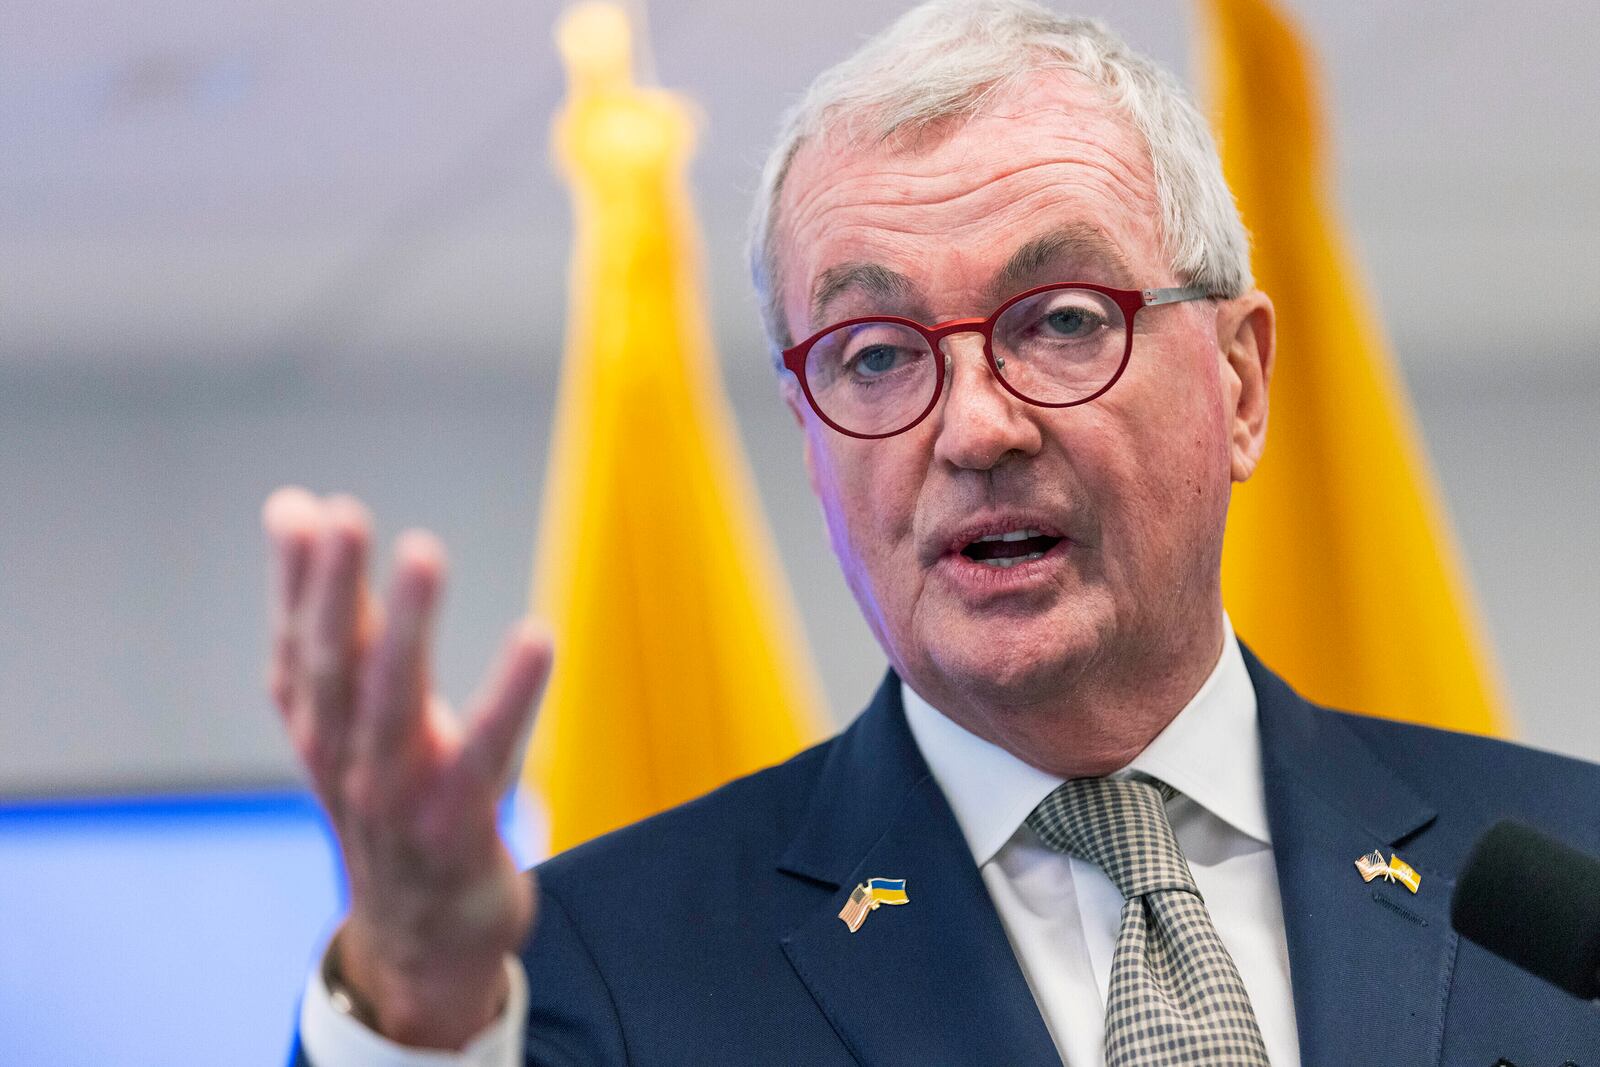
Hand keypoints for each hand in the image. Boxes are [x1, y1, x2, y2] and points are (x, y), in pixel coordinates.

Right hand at [262, 487, 552, 1048]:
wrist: (421, 937)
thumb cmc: (390, 798)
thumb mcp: (351, 712)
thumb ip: (331, 615)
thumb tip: (295, 504)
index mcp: (319, 731)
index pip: (299, 647)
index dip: (296, 581)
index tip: (302, 509)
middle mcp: (345, 763)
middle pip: (333, 669)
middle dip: (333, 591)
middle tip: (346, 516)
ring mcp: (397, 800)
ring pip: (392, 706)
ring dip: (402, 630)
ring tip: (421, 554)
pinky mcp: (457, 829)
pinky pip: (485, 755)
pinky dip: (509, 697)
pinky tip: (537, 635)